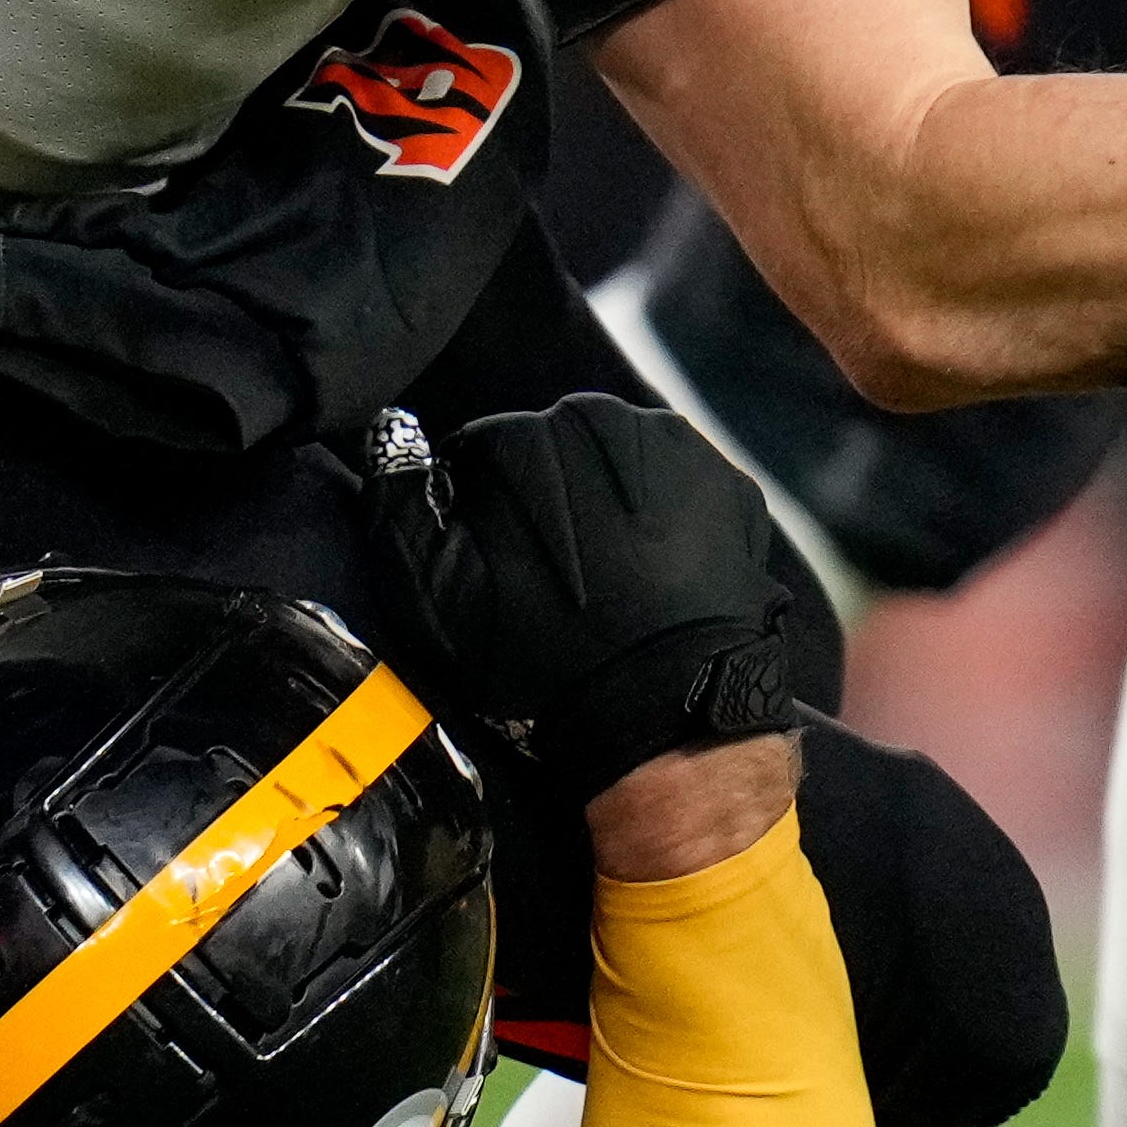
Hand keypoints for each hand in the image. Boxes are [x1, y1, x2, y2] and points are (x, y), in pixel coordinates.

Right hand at [359, 395, 844, 801]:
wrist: (664, 708)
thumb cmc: (540, 658)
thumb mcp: (436, 600)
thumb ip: (400, 511)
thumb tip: (393, 443)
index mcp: (523, 436)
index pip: (481, 456)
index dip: (478, 511)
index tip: (492, 565)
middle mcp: (605, 419)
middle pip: (556, 450)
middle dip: (546, 501)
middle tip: (552, 580)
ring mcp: (680, 448)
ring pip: (622, 465)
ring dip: (609, 506)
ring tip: (612, 582)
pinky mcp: (734, 484)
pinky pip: (683, 493)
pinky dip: (669, 524)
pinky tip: (661, 578)